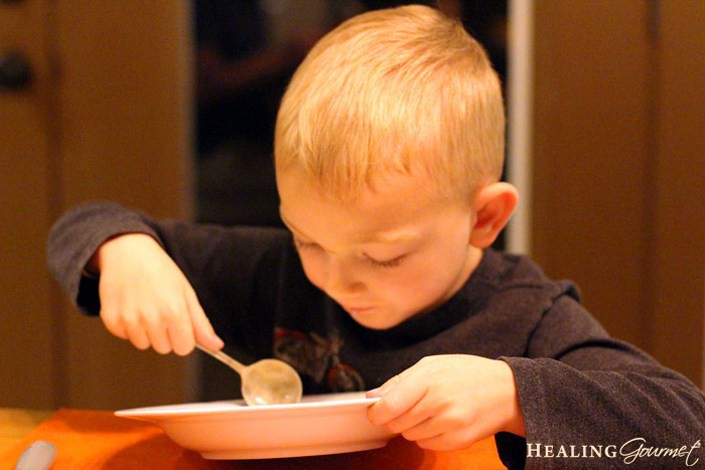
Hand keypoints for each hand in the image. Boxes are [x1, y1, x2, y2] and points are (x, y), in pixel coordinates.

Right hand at [92, 233, 223, 354]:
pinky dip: (128, 326)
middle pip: (164, 348)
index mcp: (174, 311)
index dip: (184, 337)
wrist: (128, 252)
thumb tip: (216, 346)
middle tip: (160, 309)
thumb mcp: (186, 293)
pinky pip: (125, 337)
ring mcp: (129, 320)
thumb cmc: (160, 271)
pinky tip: (131, 306)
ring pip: (144, 344)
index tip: (179, 324)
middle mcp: (151, 318)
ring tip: (145, 306)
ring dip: (146, 331)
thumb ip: (201, 324)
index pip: (184, 348)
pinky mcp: (111, 320)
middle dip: (165, 334)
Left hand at [366, 355, 524, 450]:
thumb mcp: (433, 364)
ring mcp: (449, 424)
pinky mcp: (458, 441)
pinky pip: (426, 444)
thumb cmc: (467, 373)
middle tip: (410, 406)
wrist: (507, 391)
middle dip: (395, 417)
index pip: (388, 406)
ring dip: (413, 426)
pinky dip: (428, 436)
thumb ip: (400, 380)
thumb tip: (372, 397)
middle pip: (396, 423)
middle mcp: (438, 403)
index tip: (376, 411)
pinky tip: (442, 421)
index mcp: (429, 379)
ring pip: (409, 435)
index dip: (376, 412)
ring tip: (432, 410)